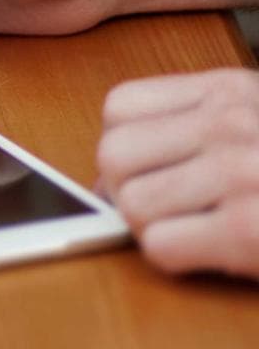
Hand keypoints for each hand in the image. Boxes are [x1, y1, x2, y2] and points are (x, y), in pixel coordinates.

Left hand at [98, 68, 258, 279]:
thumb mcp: (253, 124)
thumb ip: (189, 130)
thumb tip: (104, 180)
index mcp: (230, 90)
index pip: (119, 107)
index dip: (122, 149)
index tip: (147, 172)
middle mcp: (231, 123)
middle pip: (112, 155)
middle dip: (127, 192)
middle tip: (169, 210)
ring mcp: (240, 174)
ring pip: (130, 203)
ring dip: (151, 228)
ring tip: (198, 230)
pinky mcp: (249, 231)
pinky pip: (159, 245)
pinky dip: (178, 257)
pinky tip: (215, 252)